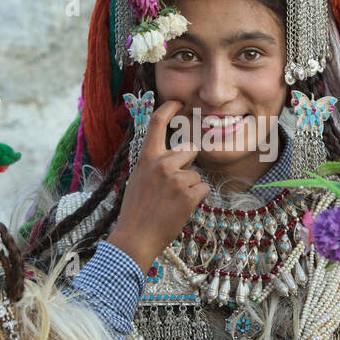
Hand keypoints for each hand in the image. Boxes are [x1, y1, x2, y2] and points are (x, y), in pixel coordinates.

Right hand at [107, 100, 211, 270]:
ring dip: (191, 187)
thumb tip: (173, 155)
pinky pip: (204, 189)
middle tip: (175, 184)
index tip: (178, 102)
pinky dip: (197, 199)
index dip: (169, 108)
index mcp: (146, 158)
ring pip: (197, 174)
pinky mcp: (188, 194)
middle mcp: (162, 163)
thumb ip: (154, 163)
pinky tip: (181, 209)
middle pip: (190, 149)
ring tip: (172, 202)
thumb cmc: (135, 210)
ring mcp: (176, 178)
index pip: (157, 123)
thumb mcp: (138, 178)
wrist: (135, 237)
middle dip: (189, 163)